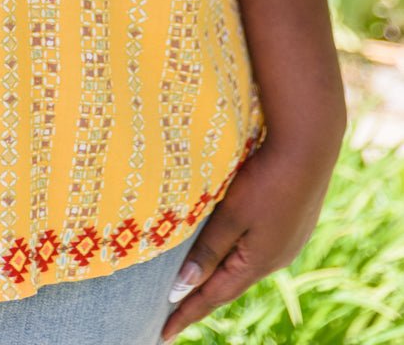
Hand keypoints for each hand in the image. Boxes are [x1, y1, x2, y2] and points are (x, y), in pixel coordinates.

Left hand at [160, 129, 341, 341]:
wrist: (310, 147)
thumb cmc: (267, 180)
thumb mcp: (231, 215)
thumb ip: (209, 250)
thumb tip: (185, 286)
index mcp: (258, 262)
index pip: (214, 296)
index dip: (187, 313)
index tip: (163, 332)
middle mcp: (276, 258)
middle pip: (231, 282)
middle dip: (203, 296)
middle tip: (175, 310)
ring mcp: (288, 241)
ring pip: (245, 263)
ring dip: (221, 272)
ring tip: (199, 281)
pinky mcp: (293, 223)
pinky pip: (258, 246)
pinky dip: (238, 252)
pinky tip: (231, 246)